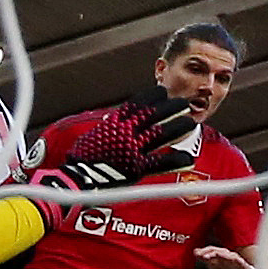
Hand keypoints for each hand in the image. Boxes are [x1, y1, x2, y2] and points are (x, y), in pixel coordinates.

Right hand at [41, 90, 198, 191]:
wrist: (77, 177)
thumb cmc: (82, 158)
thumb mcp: (94, 135)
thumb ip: (108, 128)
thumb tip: (114, 122)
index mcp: (115, 123)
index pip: (137, 104)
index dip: (152, 97)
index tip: (162, 91)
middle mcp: (126, 133)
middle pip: (153, 115)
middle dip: (170, 108)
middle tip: (183, 103)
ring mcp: (133, 149)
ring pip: (161, 134)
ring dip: (178, 127)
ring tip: (191, 122)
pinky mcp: (137, 168)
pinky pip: (161, 163)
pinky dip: (175, 160)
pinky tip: (188, 157)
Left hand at [195, 246, 252, 268]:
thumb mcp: (216, 267)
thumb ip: (207, 260)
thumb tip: (195, 252)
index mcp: (221, 255)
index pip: (212, 250)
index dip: (204, 251)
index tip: (195, 253)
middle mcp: (227, 254)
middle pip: (218, 250)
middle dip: (209, 252)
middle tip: (201, 255)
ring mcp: (235, 258)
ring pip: (226, 254)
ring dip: (218, 254)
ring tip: (209, 257)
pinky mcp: (242, 264)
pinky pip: (237, 260)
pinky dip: (232, 258)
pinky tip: (229, 258)